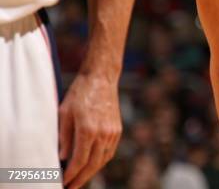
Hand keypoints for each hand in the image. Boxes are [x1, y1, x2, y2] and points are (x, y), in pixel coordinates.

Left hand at [59, 72, 121, 188]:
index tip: (63, 182)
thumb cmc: (80, 93)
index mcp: (89, 129)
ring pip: (103, 160)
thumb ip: (64, 137)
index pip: (80, 160)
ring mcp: (113, 132)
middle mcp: (104, 133)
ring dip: (92, 172)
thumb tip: (63, 158)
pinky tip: (91, 164)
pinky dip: (100, 161)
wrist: (101, 78)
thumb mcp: (64, 113)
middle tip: (71, 187)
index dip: (71, 174)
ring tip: (80, 178)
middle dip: (81, 178)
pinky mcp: (117, 129)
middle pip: (93, 164)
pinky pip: (109, 151)